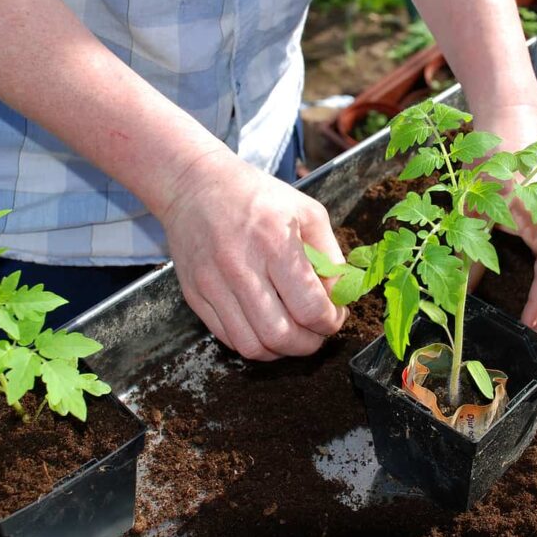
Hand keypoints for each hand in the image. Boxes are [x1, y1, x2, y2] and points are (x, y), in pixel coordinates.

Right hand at [159, 151, 346, 359]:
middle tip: (317, 330)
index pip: (310, 307)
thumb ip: (330, 257)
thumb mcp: (307, 212)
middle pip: (281, 336)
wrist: (195, 185)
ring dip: (282, 350)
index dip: (331, 322)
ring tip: (293, 333)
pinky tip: (266, 326)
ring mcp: (213, 285)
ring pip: (253, 347)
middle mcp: (240, 267)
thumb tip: (341, 298)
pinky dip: (254, 343)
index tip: (335, 316)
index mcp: (274, 243)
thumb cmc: (257, 196)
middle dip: (309, 343)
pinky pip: (229, 339)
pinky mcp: (195, 296)